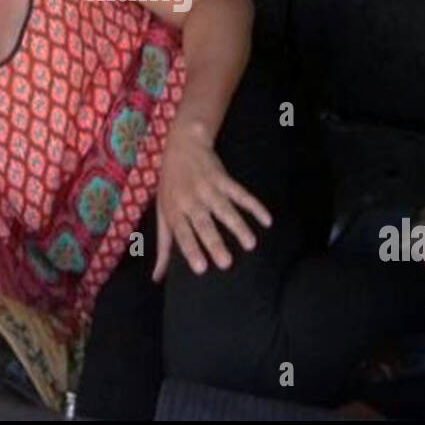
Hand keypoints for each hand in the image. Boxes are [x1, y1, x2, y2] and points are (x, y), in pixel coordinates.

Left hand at [152, 122, 271, 281]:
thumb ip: (163, 246)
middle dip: (215, 242)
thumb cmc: (170, 185)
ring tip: (251, 244)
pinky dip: (255, 205)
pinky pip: (241, 193)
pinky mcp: (224, 179)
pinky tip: (267, 219)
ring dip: (238, 226)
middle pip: (204, 223)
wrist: (183, 146)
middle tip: (227, 263)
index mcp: (174, 210)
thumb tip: (157, 278)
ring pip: (225, 209)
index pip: (182, 233)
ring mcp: (208, 188)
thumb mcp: (161, 212)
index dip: (191, 249)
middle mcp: (191, 199)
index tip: (201, 269)